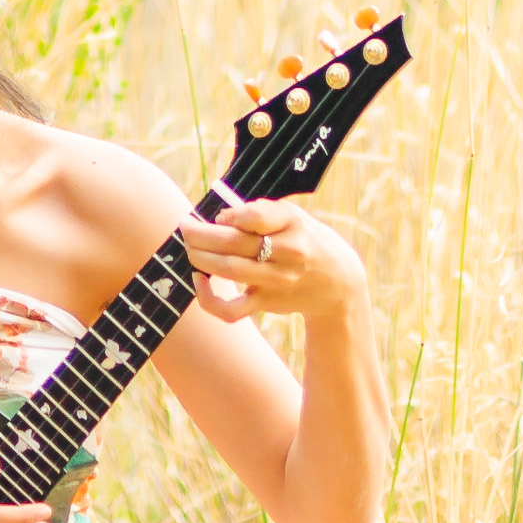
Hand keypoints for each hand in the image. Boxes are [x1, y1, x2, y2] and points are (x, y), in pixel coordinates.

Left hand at [184, 186, 366, 335]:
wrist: (336, 282)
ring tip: (189, 247)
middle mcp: (288, 252)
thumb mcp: (293, 216)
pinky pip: (231, 309)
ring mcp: (277, 281)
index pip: (256, 216)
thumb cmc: (305, 239)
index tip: (219, 215)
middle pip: (235, 243)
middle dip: (201, 234)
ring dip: (201, 258)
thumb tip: (220, 217)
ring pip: (229, 271)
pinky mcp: (266, 303)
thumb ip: (261, 213)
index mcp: (294, 223)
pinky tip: (199, 281)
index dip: (230, 215)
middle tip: (186, 227)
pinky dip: (208, 298)